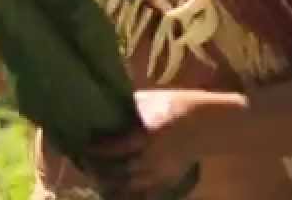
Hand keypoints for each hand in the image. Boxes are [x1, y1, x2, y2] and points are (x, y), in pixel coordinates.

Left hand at [86, 89, 205, 196]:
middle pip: (117, 171)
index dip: (95, 150)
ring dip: (111, 184)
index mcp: (144, 137)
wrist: (209, 123)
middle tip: (84, 163)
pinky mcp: (168, 181)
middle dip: (99, 169)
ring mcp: (160, 173)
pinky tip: (118, 190)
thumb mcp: (151, 100)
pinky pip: (144, 194)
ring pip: (128, 186)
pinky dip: (128, 194)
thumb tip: (106, 105)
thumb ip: (128, 107)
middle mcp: (150, 159)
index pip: (112, 149)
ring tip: (97, 178)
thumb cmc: (178, 106)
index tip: (82, 146)